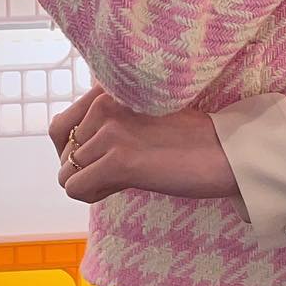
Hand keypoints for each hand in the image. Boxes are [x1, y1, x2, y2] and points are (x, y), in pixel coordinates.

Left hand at [48, 83, 240, 205]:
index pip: (61, 127)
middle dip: (83, 169)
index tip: (106, 157)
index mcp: (109, 89)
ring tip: (128, 178)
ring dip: (93, 184)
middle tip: (116, 172)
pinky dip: (94, 195)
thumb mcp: (140, 117)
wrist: (224, 152)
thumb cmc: (187, 139)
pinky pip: (75, 188)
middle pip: (63, 153)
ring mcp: (111, 131)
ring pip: (67, 173)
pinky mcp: (118, 160)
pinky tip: (124, 186)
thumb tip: (72, 152)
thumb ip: (108, 122)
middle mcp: (105, 103)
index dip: (77, 151)